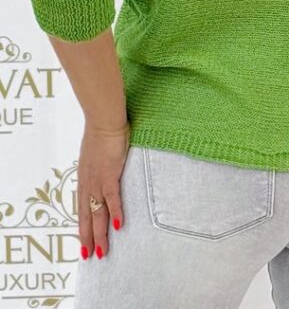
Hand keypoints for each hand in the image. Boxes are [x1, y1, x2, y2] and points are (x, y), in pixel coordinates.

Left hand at [77, 121, 130, 258]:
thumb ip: (96, 168)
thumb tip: (102, 172)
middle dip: (88, 238)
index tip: (83, 242)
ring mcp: (98, 180)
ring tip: (103, 250)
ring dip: (100, 233)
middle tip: (90, 256)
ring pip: (98, 213)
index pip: (81, 208)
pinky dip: (116, 212)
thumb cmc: (101, 133)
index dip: (82, 227)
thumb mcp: (94, 155)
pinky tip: (119, 225)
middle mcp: (88, 184)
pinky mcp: (110, 174)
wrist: (104, 121)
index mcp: (84, 179)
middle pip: (86, 216)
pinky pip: (113, 197)